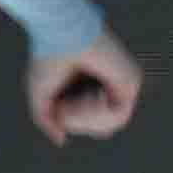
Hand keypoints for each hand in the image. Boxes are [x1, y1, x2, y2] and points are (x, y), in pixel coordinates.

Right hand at [28, 33, 142, 144]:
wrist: (59, 32)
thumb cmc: (47, 57)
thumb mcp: (40, 96)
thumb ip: (48, 120)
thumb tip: (61, 140)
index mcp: (92, 90)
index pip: (91, 125)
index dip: (73, 123)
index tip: (60, 108)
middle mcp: (111, 88)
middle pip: (102, 129)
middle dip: (79, 122)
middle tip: (65, 106)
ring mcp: (124, 85)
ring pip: (111, 125)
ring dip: (86, 118)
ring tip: (76, 100)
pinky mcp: (132, 81)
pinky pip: (119, 115)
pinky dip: (98, 111)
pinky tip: (91, 95)